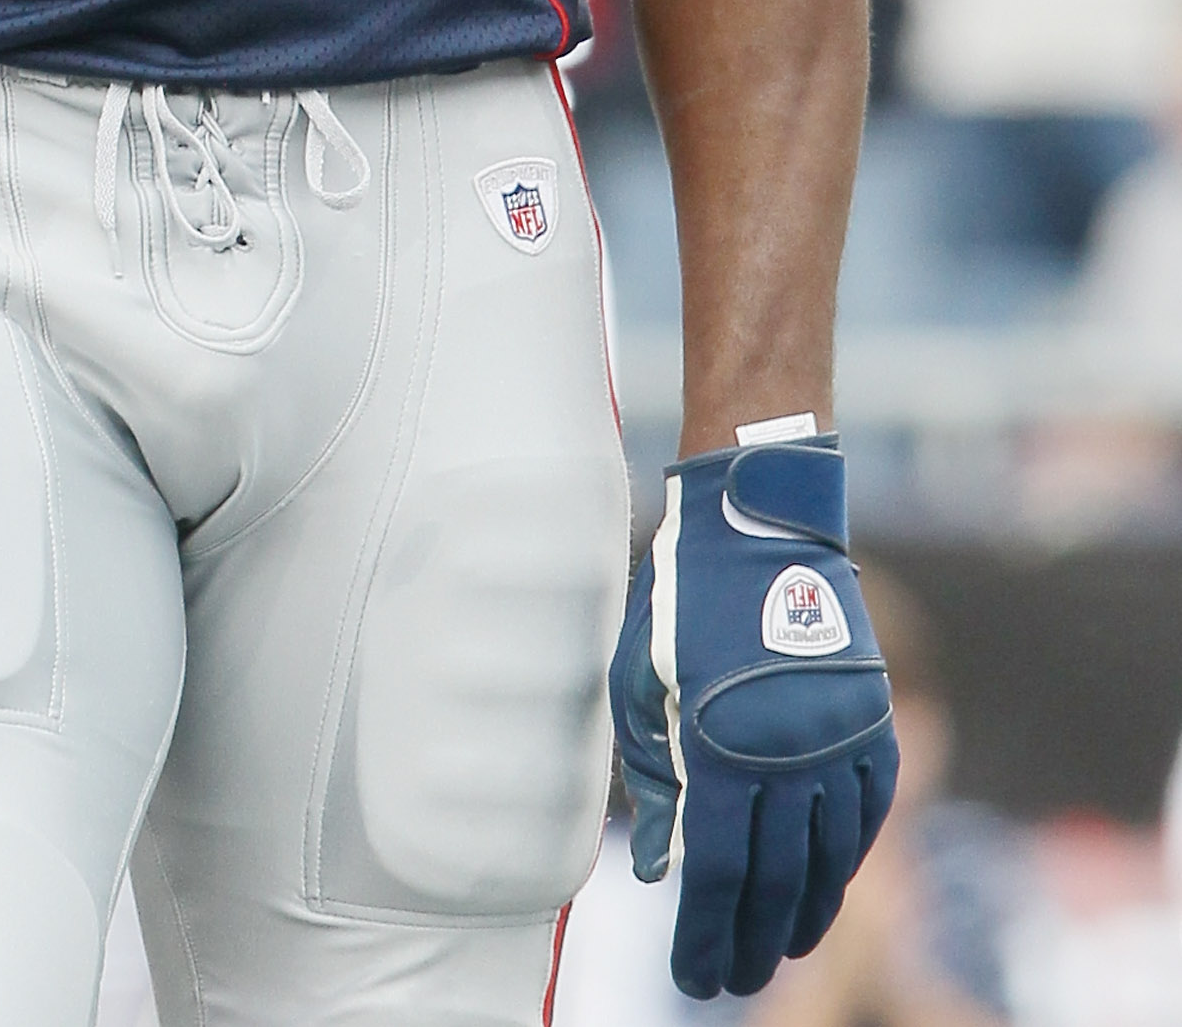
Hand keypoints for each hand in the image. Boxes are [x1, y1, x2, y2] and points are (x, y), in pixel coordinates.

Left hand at [612, 432, 898, 998]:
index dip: (706, 931)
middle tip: (732, 982)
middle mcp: (789, 756)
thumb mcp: (639, 684)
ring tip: (779, 952)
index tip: (696, 976)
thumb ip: (651, 779)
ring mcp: (840, 743)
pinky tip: (825, 892)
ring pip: (829, 857)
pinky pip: (866, 815)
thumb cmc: (678, 604)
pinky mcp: (871, 726)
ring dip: (805, 915)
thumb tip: (657, 870)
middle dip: (751, 939)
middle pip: (775, 878)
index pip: (718, 871)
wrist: (758, 528)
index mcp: (721, 747)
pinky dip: (845, 862)